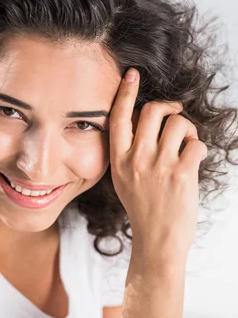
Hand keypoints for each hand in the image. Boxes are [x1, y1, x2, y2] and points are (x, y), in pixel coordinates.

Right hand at [109, 68, 207, 262]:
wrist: (158, 241)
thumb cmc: (144, 211)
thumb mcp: (124, 182)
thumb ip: (129, 154)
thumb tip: (143, 122)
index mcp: (119, 162)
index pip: (118, 119)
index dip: (125, 93)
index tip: (132, 75)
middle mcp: (137, 161)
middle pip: (152, 111)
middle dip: (169, 108)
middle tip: (175, 115)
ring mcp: (159, 167)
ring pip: (178, 124)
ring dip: (187, 131)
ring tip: (186, 147)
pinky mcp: (182, 174)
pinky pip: (196, 144)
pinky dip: (199, 150)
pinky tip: (193, 164)